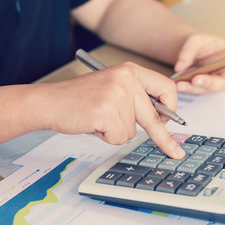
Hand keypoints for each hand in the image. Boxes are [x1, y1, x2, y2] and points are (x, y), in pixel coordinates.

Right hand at [39, 62, 184, 158]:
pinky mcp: (106, 111)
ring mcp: (116, 95)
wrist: (50, 101)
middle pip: (154, 116)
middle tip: (174, 153)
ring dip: (117, 131)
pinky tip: (94, 124)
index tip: (173, 122)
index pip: (166, 88)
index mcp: (131, 71)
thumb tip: (162, 119)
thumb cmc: (81, 99)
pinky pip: (118, 137)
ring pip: (133, 131)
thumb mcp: (114, 89)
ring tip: (99, 119)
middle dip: (164, 138)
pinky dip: (106, 137)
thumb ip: (136, 99)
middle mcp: (126, 79)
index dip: (172, 108)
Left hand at [174, 33, 224, 93]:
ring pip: (208, 88)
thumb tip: (180, 67)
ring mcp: (217, 82)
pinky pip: (197, 90)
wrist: (193, 52)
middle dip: (210, 82)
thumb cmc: (202, 44)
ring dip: (194, 88)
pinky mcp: (205, 88)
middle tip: (196, 80)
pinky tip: (178, 85)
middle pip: (224, 81)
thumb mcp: (195, 40)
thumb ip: (188, 51)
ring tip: (180, 84)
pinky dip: (187, 88)